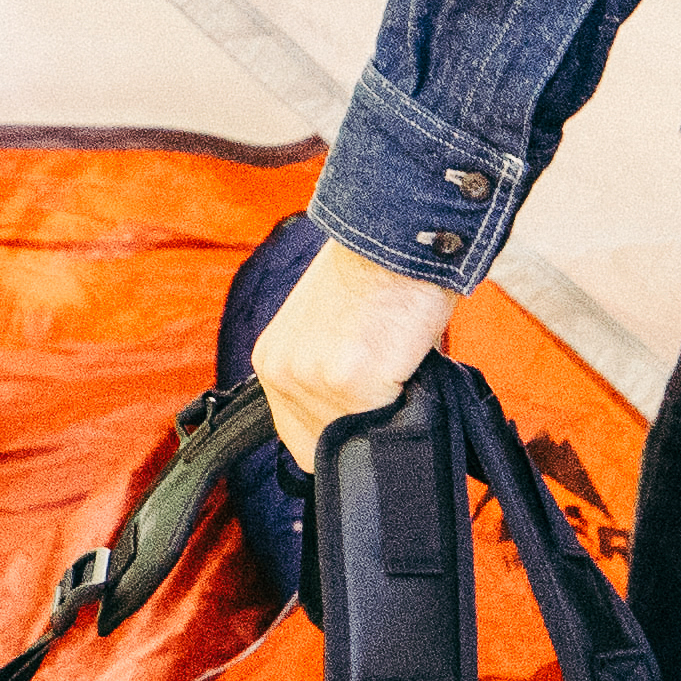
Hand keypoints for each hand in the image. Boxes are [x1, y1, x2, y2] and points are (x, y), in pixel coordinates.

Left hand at [250, 236, 463, 467]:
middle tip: (388, 389)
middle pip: (327, 449)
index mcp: (272, 361)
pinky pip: (387, 421)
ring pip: (360, 439)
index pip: (299, 442)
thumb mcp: (330, 332)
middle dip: (363, 430)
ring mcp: (312, 379)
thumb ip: (328, 378)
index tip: (367, 421)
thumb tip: (355, 423)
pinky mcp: (348, 380)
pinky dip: (408, 403)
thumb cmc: (377, 272)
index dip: (341, 439)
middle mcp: (281, 373)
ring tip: (398, 367)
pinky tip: (408, 362)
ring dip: (388, 415)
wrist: (397, 231)